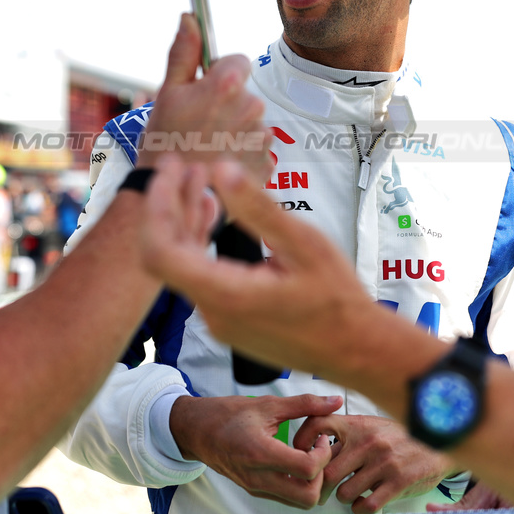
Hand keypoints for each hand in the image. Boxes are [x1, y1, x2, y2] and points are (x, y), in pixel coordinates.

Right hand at [138, 14, 269, 177]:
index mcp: (227, 84)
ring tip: (207, 147)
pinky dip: (241, 151)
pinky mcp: (267, 161)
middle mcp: (251, 106)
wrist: (178, 197)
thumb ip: (183, 54)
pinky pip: (256, 145)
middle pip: (243, 91)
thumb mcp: (166, 95)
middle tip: (198, 125)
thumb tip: (189, 17)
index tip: (202, 90)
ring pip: (249, 119)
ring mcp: (261, 135)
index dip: (218, 73)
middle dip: (225, 103)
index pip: (237, 60)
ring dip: (233, 127)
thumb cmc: (166, 145)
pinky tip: (219, 161)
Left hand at [139, 158, 412, 380]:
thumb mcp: (304, 244)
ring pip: (182, 263)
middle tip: (182, 164)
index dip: (158, 205)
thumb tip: (222, 169)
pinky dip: (199, 242)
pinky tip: (214, 213)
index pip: (161, 250)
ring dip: (185, 220)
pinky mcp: (228, 320)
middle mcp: (213, 312)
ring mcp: (218, 319)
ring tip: (200, 178)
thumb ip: (259, 209)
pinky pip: (199, 276)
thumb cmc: (337, 300)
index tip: (171, 169)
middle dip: (170, 204)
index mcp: (227, 294)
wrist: (354, 349)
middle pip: (166, 254)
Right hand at [169, 393, 342, 508]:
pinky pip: (286, 497)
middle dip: (323, 476)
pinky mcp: (255, 491)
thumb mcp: (267, 404)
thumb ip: (304, 403)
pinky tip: (296, 461)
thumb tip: (336, 400)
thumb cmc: (229, 414)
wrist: (196, 431)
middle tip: (319, 452)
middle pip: (308, 497)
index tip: (320, 438)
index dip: (324, 454)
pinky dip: (299, 484)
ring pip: (299, 502)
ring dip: (312, 483)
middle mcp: (258, 478)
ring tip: (309, 457)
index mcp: (260, 453)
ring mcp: (256, 488)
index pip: (308, 469)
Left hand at [292, 414, 454, 513]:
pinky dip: (361, 509)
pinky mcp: (398, 483)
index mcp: (358, 425)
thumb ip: (345, 434)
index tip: (304, 458)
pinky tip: (367, 501)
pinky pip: (366, 506)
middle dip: (323, 486)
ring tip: (353, 492)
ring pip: (344, 493)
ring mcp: (383, 463)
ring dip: (345, 498)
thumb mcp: (372, 425)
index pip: (317, 425)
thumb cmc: (400, 436)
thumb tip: (313, 446)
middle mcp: (368, 442)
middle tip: (325, 491)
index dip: (303, 443)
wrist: (440, 442)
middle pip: (326, 472)